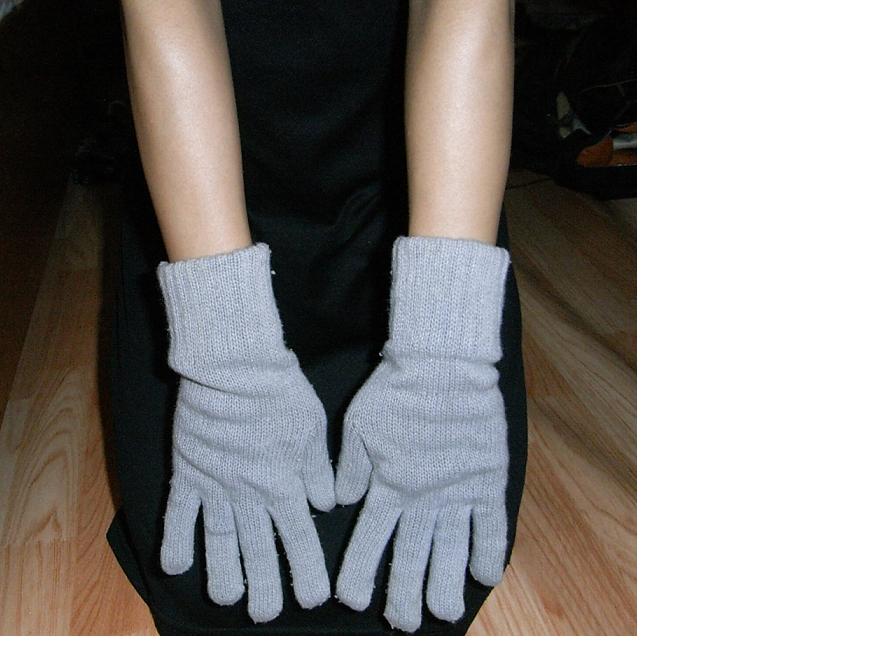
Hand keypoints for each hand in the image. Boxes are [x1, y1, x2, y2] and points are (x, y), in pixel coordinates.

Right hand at [157, 243, 334, 622]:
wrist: (235, 365)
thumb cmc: (281, 391)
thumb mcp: (314, 429)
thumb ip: (319, 472)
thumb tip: (325, 507)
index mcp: (285, 485)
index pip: (298, 539)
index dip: (306, 572)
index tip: (313, 599)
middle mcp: (249, 493)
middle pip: (256, 550)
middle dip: (264, 585)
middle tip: (265, 615)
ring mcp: (216, 484)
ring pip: (219, 540)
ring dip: (222, 572)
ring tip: (226, 598)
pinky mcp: (188, 470)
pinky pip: (180, 513)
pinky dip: (176, 540)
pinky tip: (175, 567)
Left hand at [334, 235, 510, 632]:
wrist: (442, 363)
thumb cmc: (395, 389)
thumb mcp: (357, 425)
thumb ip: (350, 467)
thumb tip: (341, 501)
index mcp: (386, 486)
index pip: (370, 541)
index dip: (362, 573)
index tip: (354, 600)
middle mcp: (421, 498)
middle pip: (412, 557)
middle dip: (405, 594)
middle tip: (404, 621)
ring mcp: (456, 491)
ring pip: (450, 551)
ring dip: (444, 585)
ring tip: (441, 612)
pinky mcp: (486, 480)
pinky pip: (490, 525)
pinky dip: (489, 552)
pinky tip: (486, 578)